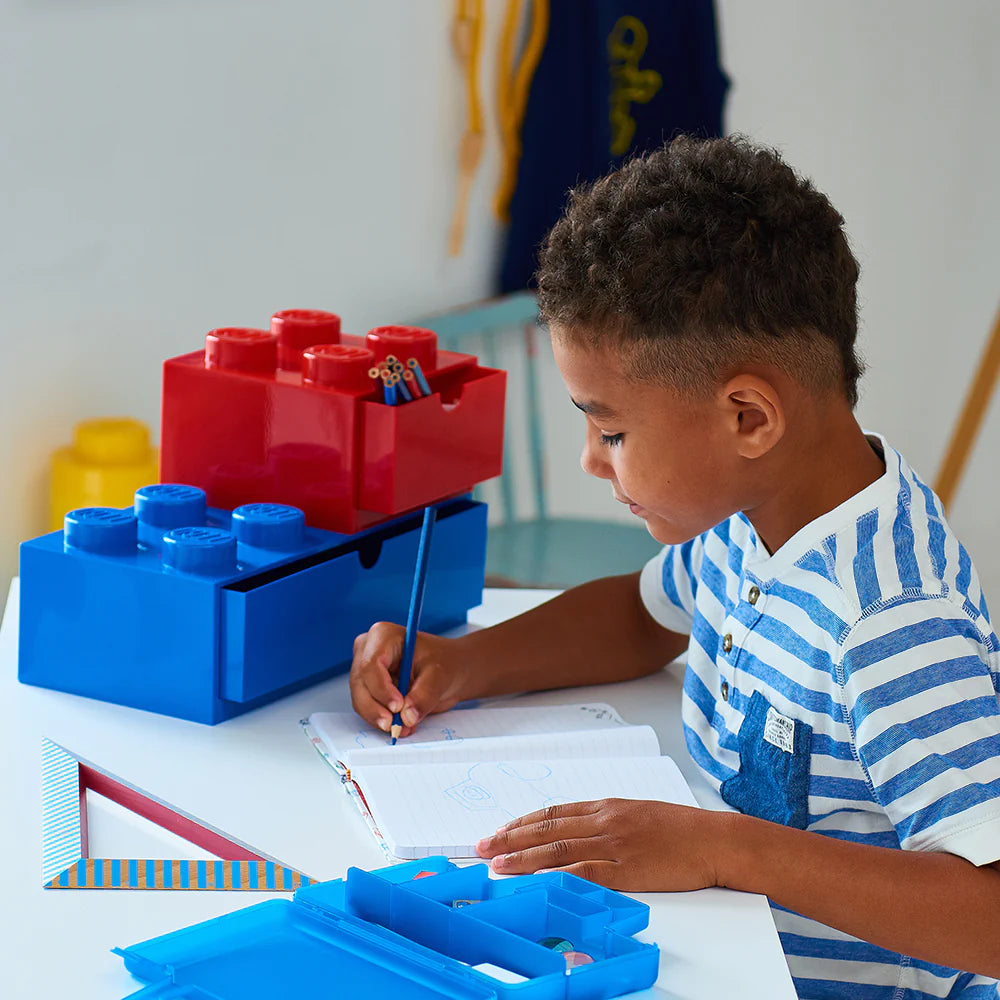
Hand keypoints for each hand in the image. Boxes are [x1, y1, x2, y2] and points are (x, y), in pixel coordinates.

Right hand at [349, 622, 467, 737]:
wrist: (448, 671)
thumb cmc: (444, 663)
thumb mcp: (439, 676)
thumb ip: (424, 696)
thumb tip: (407, 716)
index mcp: (383, 635)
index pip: (370, 664)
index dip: (381, 688)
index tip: (398, 707)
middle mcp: (368, 650)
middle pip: (360, 684)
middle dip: (376, 708)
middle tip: (396, 726)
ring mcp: (364, 670)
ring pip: (360, 700)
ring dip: (380, 718)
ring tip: (405, 727)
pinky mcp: (367, 688)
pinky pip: (367, 708)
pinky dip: (382, 720)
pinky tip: (403, 725)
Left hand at [475, 798, 729, 892]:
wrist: (714, 840)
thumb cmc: (681, 829)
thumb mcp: (638, 814)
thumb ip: (607, 821)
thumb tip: (578, 832)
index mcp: (606, 807)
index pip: (553, 814)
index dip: (522, 823)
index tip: (499, 831)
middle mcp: (603, 822)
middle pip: (547, 829)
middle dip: (510, 838)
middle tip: (482, 847)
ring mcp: (614, 846)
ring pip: (557, 850)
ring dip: (523, 858)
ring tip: (497, 865)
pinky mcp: (627, 870)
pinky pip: (584, 873)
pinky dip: (556, 876)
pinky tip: (537, 881)